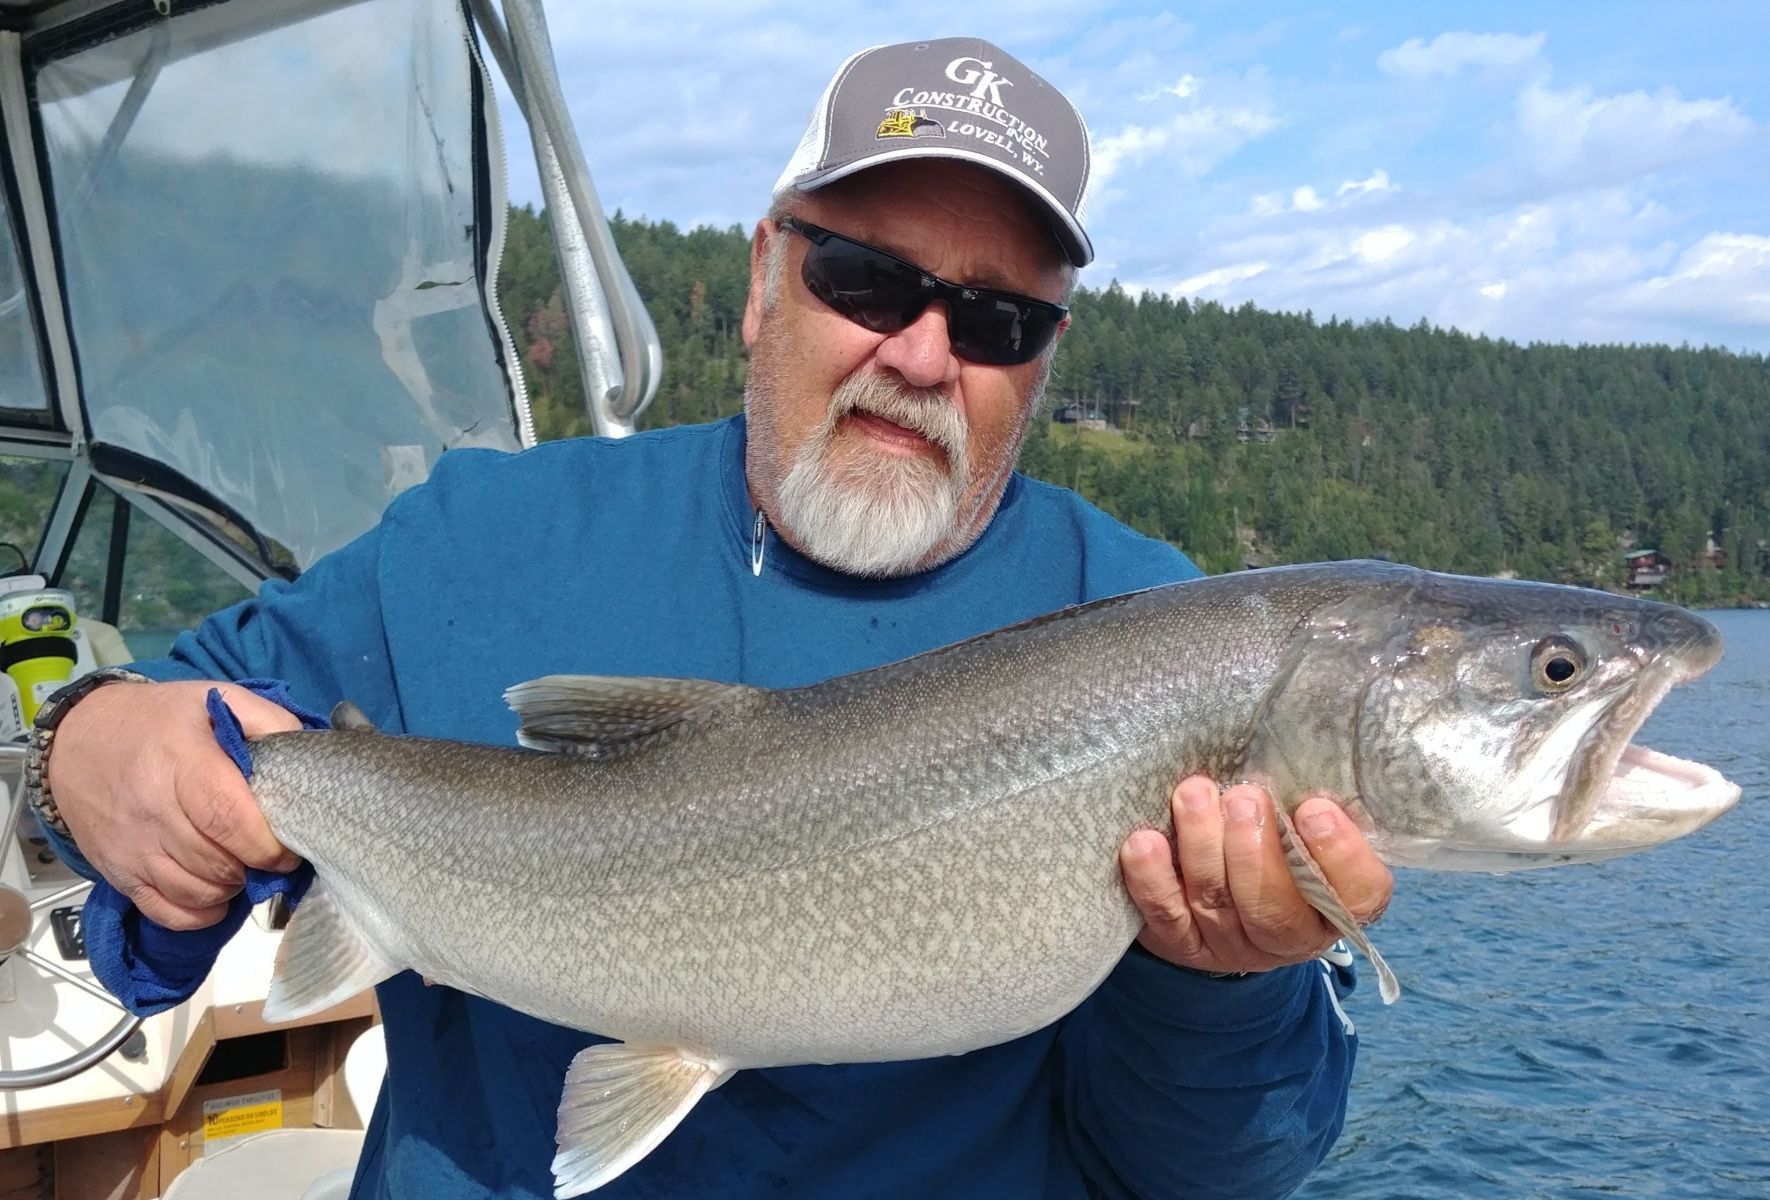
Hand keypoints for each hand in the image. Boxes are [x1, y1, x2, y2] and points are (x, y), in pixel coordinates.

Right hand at [47, 681, 303, 929]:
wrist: (77, 740)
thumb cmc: (158, 722)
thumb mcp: (216, 700)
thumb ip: (269, 722)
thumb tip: (306, 762)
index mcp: (181, 761)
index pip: (227, 818)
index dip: (265, 843)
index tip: (286, 848)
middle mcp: (151, 808)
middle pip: (215, 861)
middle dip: (253, 866)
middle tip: (267, 855)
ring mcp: (131, 845)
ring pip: (194, 892)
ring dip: (229, 888)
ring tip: (240, 866)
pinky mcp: (118, 871)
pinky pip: (165, 912)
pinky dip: (199, 914)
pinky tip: (215, 895)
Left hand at [1118, 776, 1391, 975]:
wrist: (1216, 888)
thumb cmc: (1272, 835)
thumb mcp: (1301, 821)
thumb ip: (1306, 799)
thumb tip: (1306, 741)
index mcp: (1336, 904)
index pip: (1360, 895)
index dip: (1341, 857)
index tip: (1314, 809)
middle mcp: (1290, 934)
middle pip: (1277, 911)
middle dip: (1256, 853)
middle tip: (1243, 798)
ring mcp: (1232, 944)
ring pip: (1217, 905)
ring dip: (1202, 847)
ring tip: (1192, 795)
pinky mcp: (1182, 943)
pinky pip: (1166, 916)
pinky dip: (1153, 878)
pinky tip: (1144, 842)